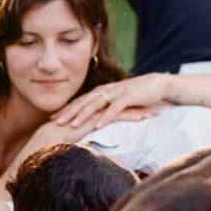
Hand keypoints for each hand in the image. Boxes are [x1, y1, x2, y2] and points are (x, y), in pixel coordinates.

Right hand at [34, 105, 154, 145]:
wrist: (46, 140)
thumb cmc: (57, 143)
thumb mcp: (76, 138)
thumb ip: (86, 138)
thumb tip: (93, 146)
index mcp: (91, 111)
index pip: (115, 107)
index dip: (130, 107)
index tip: (144, 109)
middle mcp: (94, 109)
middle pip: (122, 104)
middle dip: (140, 105)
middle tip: (156, 106)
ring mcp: (94, 113)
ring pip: (122, 109)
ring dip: (140, 110)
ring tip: (156, 112)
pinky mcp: (94, 119)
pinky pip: (115, 116)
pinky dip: (130, 117)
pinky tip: (143, 119)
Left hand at [53, 74, 169, 128]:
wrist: (158, 85)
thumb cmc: (138, 95)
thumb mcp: (119, 101)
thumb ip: (106, 108)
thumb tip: (95, 120)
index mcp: (103, 92)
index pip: (81, 101)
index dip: (67, 108)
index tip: (52, 118)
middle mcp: (107, 90)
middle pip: (84, 102)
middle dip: (68, 111)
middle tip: (54, 122)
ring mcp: (117, 93)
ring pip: (96, 104)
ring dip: (83, 114)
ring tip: (71, 125)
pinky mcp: (129, 97)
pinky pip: (115, 108)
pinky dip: (106, 117)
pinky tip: (97, 126)